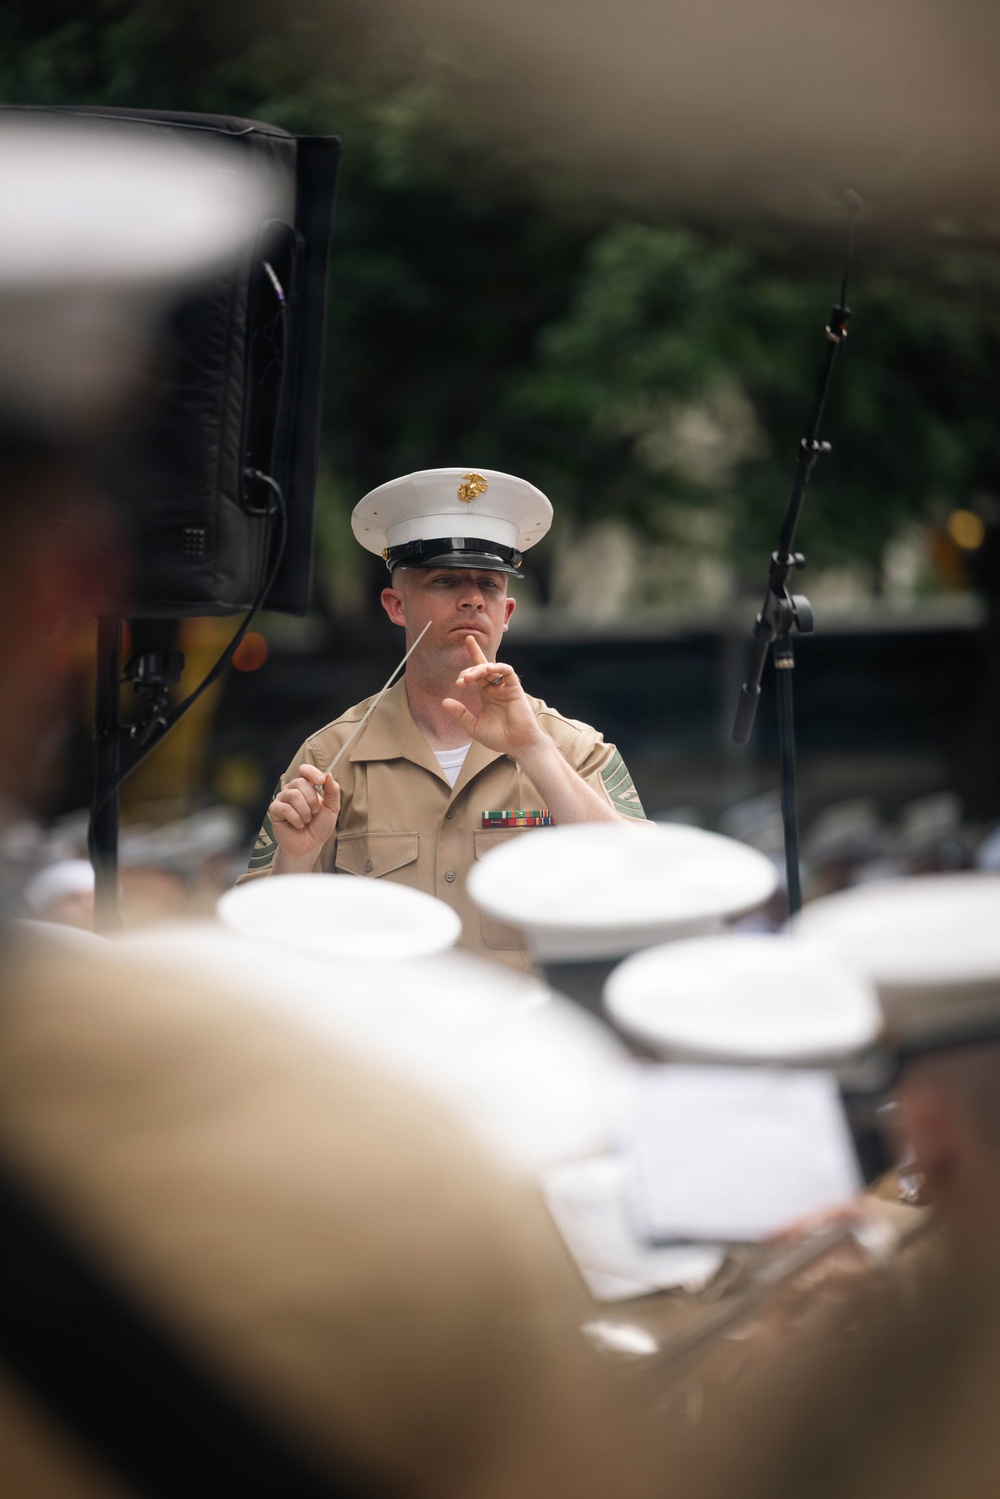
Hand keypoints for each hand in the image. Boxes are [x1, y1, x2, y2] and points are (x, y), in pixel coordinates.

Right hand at [270, 763, 340, 870]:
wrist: (310, 845)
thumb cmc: (319, 826)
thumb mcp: (332, 808)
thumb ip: (332, 791)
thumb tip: (328, 775)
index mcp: (305, 786)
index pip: (304, 770)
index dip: (312, 773)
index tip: (321, 781)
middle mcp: (292, 790)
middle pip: (300, 782)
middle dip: (312, 800)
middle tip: (314, 812)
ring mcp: (282, 799)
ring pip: (293, 794)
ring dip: (305, 811)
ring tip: (306, 820)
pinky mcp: (274, 810)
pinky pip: (285, 808)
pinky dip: (296, 819)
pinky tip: (298, 825)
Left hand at [442, 636, 544, 755]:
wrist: (517, 746)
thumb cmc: (499, 738)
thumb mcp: (474, 727)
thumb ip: (460, 714)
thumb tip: (444, 701)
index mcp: (486, 695)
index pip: (475, 675)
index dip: (465, 674)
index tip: (458, 685)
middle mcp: (495, 689)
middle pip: (483, 666)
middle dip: (473, 657)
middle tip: (462, 678)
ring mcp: (505, 688)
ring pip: (493, 668)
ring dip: (480, 668)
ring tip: (470, 677)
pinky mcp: (515, 689)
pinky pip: (508, 672)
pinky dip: (498, 667)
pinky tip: (488, 669)